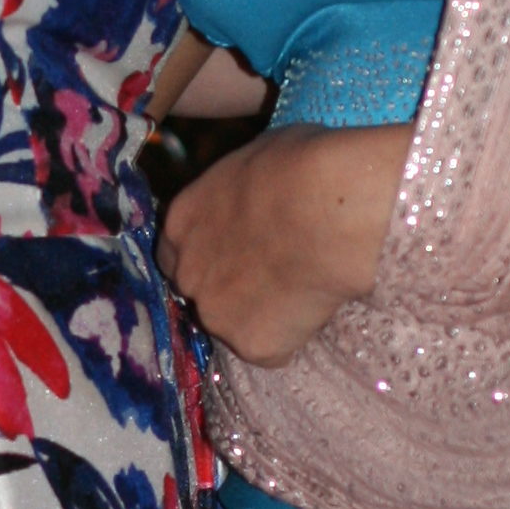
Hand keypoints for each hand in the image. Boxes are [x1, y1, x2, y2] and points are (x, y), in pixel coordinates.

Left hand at [157, 121, 408, 365]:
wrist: (333, 211)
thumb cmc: (302, 166)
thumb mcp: (256, 159)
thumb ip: (240, 193)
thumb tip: (255, 194)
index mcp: (180, 221)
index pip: (176, 252)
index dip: (209, 254)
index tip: (240, 251)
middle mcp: (186, 273)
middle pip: (201, 292)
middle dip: (230, 288)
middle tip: (275, 274)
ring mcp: (215, 315)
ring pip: (234, 325)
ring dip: (261, 315)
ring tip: (304, 291)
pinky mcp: (252, 346)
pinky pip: (273, 349)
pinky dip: (292, 337)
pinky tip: (317, 308)